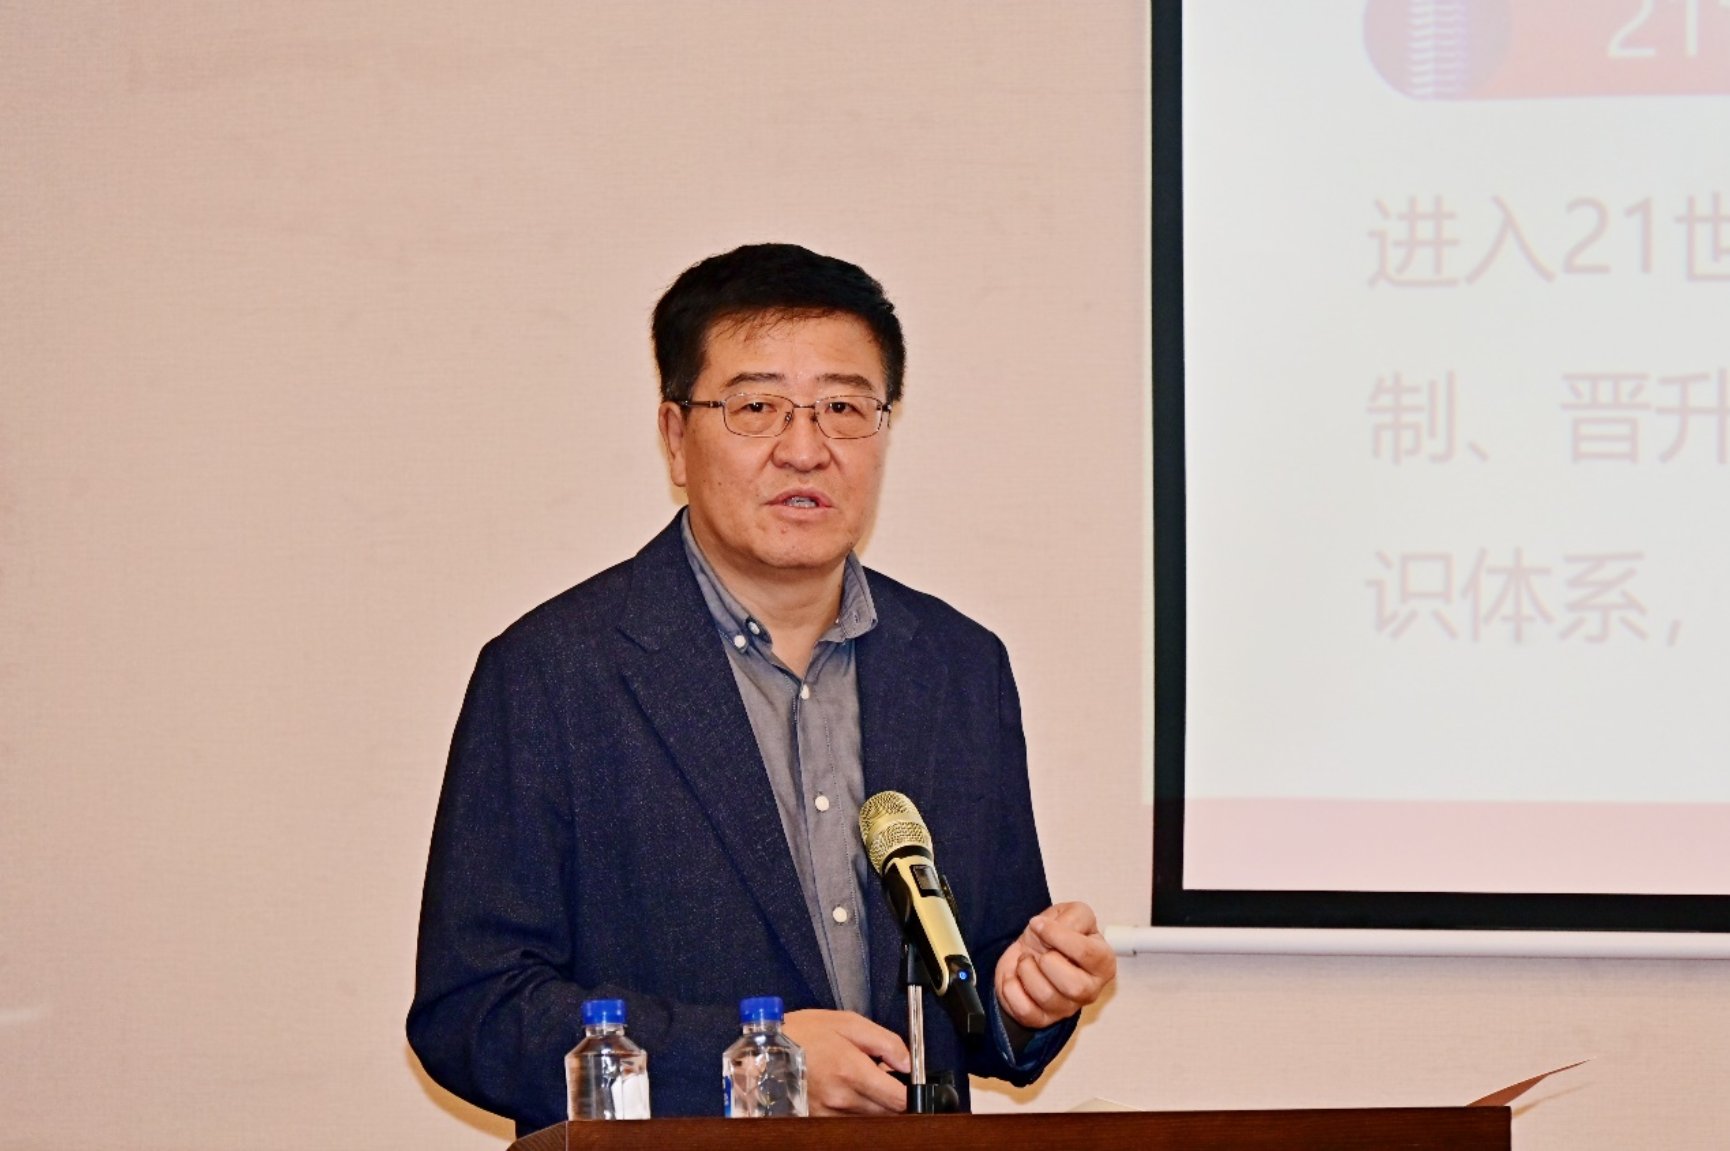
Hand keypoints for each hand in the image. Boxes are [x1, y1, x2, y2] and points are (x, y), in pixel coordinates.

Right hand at [782, 1009, 909, 1114]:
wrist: (764, 1051)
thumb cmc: (803, 1033)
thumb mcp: (848, 1022)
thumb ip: (884, 1041)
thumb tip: (908, 1061)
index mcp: (852, 1072)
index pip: (898, 1099)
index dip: (910, 1092)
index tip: (910, 1082)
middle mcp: (842, 1099)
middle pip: (888, 1113)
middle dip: (892, 1097)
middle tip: (883, 1076)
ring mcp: (830, 1113)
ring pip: (870, 1118)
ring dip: (874, 1103)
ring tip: (860, 1080)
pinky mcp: (820, 1119)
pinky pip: (850, 1120)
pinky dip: (856, 1109)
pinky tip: (847, 1090)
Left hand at [994, 901, 1116, 1029]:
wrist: (1030, 951)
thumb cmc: (1055, 936)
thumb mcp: (1071, 913)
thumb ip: (1072, 917)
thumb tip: (1048, 928)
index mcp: (1103, 963)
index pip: (1086, 953)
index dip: (1058, 936)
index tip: (1040, 925)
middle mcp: (1089, 990)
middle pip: (1074, 986)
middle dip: (1047, 961)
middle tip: (1039, 950)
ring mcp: (1066, 1008)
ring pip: (1046, 996)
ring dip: (1026, 970)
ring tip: (1026, 961)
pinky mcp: (1041, 1019)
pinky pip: (1025, 1011)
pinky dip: (1012, 988)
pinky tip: (1015, 977)